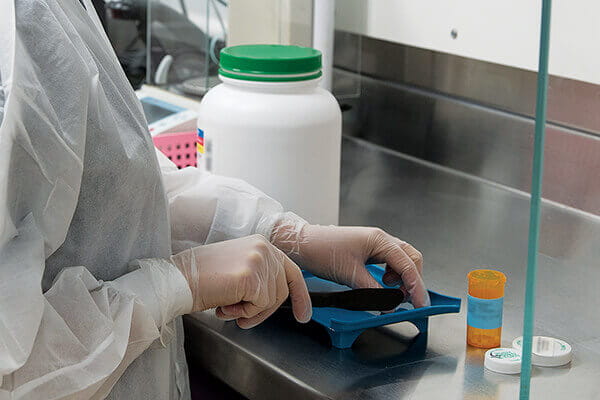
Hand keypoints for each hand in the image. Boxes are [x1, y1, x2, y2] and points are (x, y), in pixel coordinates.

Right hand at [171, 235, 311, 327]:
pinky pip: (259, 306)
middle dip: (265, 311)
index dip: (299, 295)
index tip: (303, 315)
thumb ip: (260, 274)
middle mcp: (264, 248)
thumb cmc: (200, 277)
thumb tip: (276, 295)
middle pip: (282, 290)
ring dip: (249, 311)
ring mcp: (259, 260)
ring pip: (272, 300)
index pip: (290, 270)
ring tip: (226, 304)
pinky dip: (242, 313)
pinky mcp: (251, 276)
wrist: (177, 280)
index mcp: (261, 243)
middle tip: (243, 319)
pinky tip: (224, 305)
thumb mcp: (238, 267)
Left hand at [271, 219, 429, 307]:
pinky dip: (392, 274)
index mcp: (379, 240)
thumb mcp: (350, 275)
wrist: (303, 244)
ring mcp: (374, 243)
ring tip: (393, 292)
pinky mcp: (368, 250)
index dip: (417, 286)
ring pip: (401, 260)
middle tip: (409, 300)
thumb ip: (373, 290)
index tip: (421, 304)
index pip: (408, 265)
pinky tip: (383, 283)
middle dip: (413, 280)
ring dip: (402, 278)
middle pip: (410, 259)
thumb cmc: (322, 251)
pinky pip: (389, 262)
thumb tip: (390, 304)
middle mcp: (380, 239)